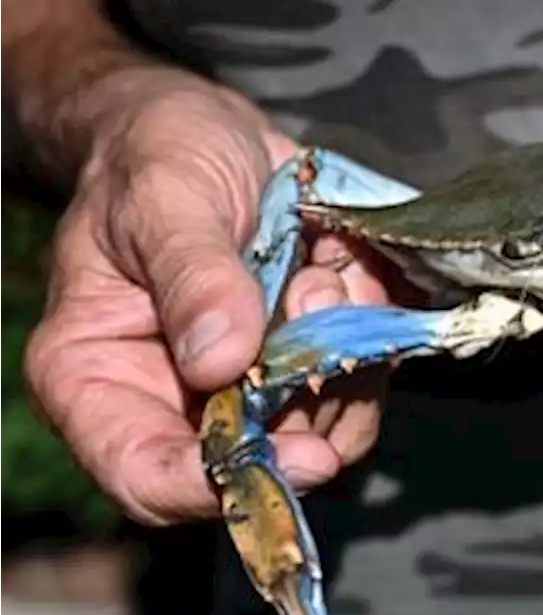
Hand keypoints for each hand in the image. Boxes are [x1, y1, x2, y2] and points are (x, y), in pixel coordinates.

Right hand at [23, 74, 387, 525]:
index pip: (146, 476)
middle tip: (317, 301)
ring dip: (344, 355)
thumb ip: (191, 275)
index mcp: (98, 376)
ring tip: (319, 267)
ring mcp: (250, 388)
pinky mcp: (308, 365)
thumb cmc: (156, 155)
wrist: (209, 128)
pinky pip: (361, 383)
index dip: (219, 486)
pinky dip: (371, 333)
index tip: (296, 457)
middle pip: (254, 465)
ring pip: (322, 427)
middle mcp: (175, 400)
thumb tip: (218, 361)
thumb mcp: (162, 196)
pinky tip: (343, 269)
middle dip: (306, 399)